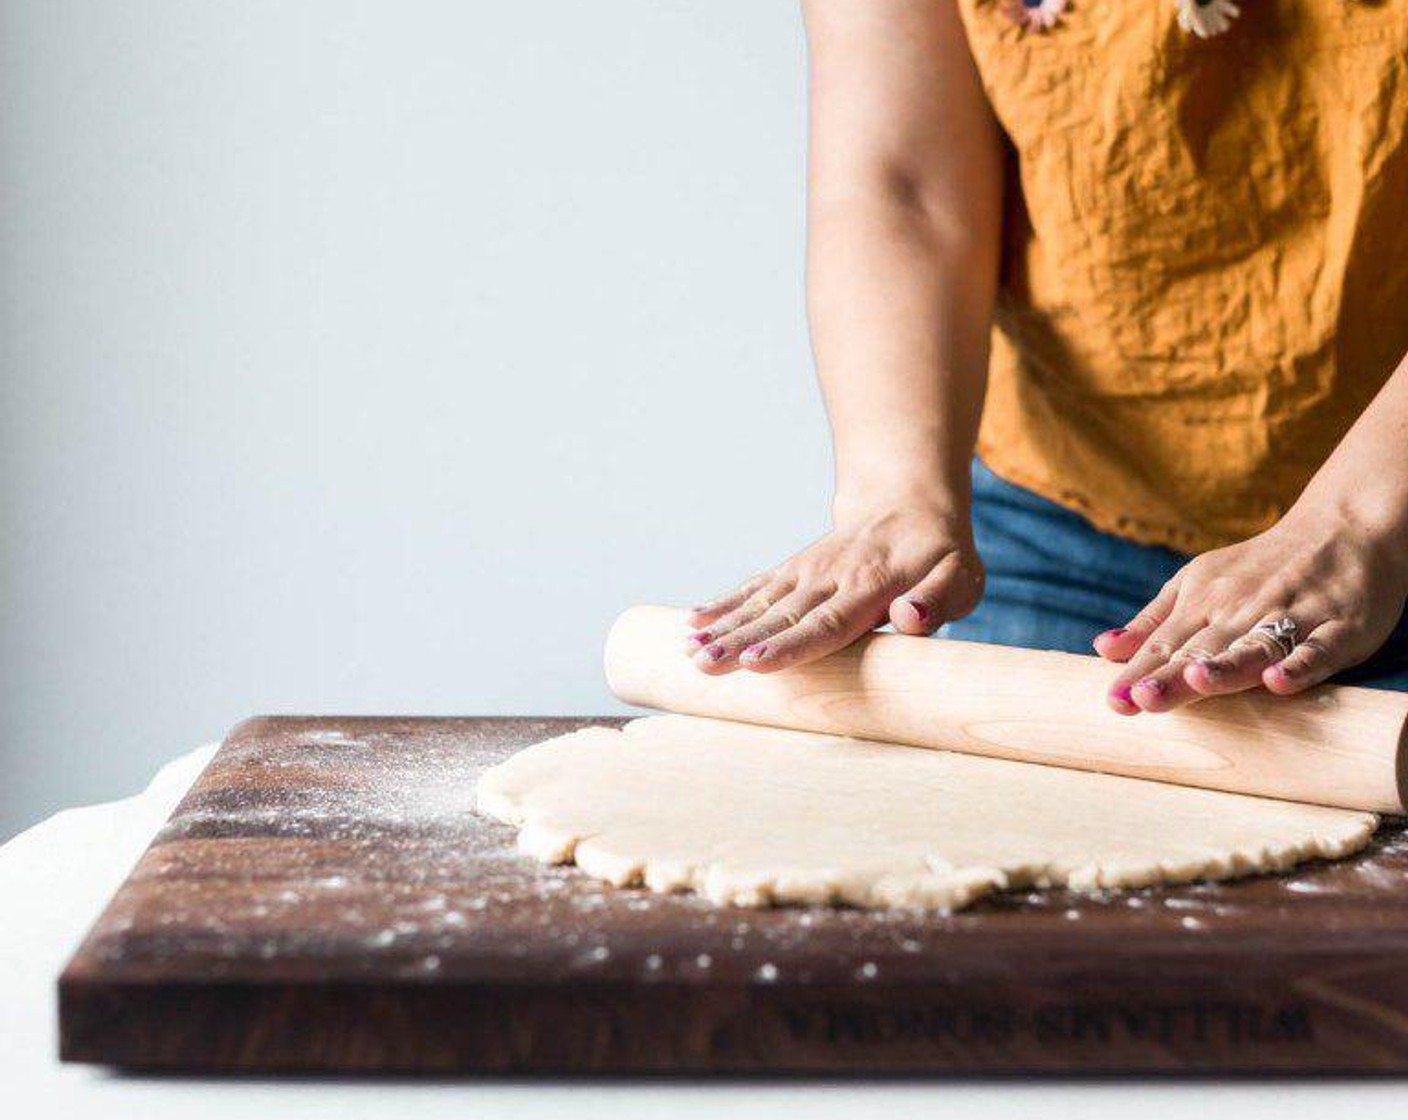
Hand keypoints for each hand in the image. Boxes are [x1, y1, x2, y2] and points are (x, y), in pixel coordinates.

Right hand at [686, 500, 984, 674]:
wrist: (908, 502)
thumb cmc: (939, 554)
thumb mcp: (960, 577)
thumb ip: (938, 600)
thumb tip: (910, 619)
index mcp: (871, 586)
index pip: (826, 623)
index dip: (789, 645)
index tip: (754, 662)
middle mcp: (830, 577)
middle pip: (780, 616)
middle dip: (738, 642)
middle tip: (703, 665)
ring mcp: (806, 571)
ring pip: (760, 602)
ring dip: (723, 627)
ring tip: (689, 651)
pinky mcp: (792, 569)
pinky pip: (754, 587)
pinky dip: (723, 604)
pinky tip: (693, 622)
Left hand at [1093, 511, 1407, 713]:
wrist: (1344, 526)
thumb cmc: (1259, 566)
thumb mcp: (1197, 582)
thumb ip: (1154, 621)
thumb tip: (1104, 649)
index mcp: (1204, 601)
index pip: (1165, 644)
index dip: (1139, 673)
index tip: (1113, 702)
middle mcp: (1243, 609)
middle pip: (1203, 649)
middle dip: (1171, 676)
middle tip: (1140, 700)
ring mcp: (1292, 616)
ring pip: (1255, 647)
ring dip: (1226, 666)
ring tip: (1195, 681)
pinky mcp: (1340, 627)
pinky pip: (1318, 650)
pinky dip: (1299, 665)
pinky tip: (1278, 682)